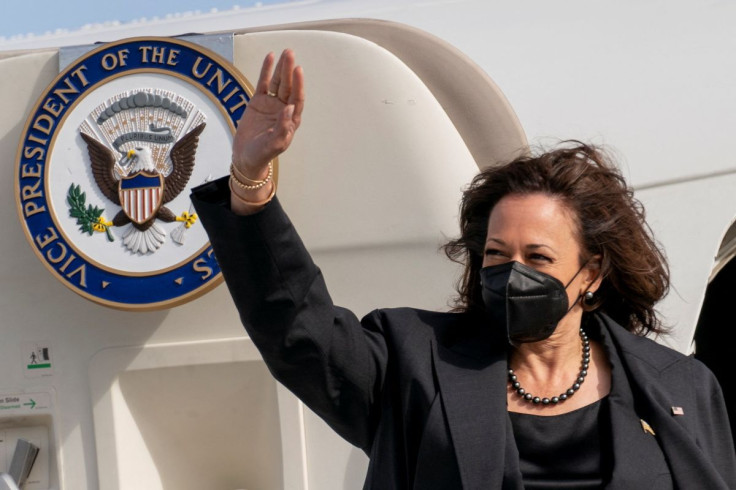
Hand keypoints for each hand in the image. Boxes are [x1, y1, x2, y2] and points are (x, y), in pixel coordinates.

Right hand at [232, 49, 304, 176]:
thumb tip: (289, 109)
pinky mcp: (258, 102)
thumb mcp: (274, 144)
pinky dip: (266, 71)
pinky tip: (270, 58)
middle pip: (288, 87)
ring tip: (284, 52)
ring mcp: (271, 104)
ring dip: (281, 68)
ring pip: (277, 82)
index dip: (298, 85)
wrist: (246, 157)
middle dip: (289, 70)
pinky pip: (263, 83)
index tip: (298, 70)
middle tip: (290, 53)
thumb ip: (283, 128)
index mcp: (291, 120)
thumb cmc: (262, 154)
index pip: (296, 99)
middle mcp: (283, 110)